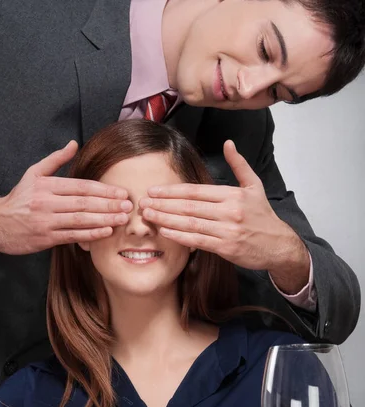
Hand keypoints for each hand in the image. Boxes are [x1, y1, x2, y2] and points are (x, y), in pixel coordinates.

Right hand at [0, 141, 132, 253]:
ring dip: (104, 220)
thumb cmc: (19, 198)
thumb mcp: (33, 174)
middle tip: (128, 206)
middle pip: (84, 203)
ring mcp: (46, 221)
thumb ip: (55, 160)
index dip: (103, 190)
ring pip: (80, 220)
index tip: (121, 192)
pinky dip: (90, 235)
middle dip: (108, 205)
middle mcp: (47, 202)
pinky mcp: (46, 238)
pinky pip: (72, 236)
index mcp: (46, 185)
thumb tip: (74, 144)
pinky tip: (106, 232)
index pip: (81, 186)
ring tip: (122, 219)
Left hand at [140, 140, 309, 293]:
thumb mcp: (255, 186)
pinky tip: (164, 232)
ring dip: (166, 219)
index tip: (153, 190)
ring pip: (190, 223)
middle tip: (142, 203)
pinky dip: (179, 236)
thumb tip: (228, 143)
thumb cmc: (263, 216)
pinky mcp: (226, 248)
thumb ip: (239, 165)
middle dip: (162, 204)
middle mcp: (229, 211)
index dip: (172, 191)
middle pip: (189, 206)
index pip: (196, 191)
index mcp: (233, 195)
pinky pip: (198, 241)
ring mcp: (227, 230)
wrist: (279, 245)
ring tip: (147, 216)